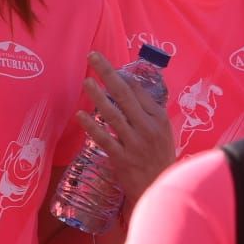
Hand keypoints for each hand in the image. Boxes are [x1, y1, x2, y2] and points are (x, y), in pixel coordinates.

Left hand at [75, 53, 176, 204]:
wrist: (158, 187)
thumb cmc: (158, 156)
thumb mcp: (163, 131)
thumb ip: (149, 111)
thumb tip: (134, 87)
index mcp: (159, 119)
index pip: (139, 92)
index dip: (123, 76)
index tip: (108, 63)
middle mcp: (148, 128)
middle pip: (126, 95)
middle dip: (109, 74)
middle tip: (93, 56)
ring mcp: (135, 143)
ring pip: (114, 115)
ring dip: (98, 96)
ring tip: (86, 81)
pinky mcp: (122, 158)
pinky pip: (104, 139)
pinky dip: (92, 126)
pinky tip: (80, 115)